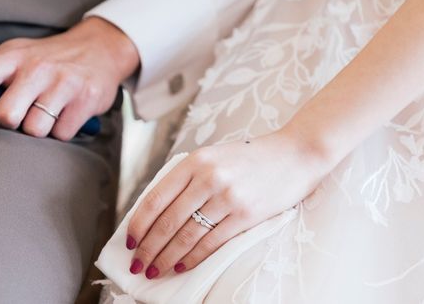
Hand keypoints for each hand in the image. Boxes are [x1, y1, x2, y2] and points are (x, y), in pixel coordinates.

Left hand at [0, 17, 139, 139]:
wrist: (102, 47)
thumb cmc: (54, 55)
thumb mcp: (21, 49)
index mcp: (17, 55)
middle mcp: (40, 68)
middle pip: (8, 115)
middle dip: (12, 123)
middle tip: (21, 116)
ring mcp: (64, 83)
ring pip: (35, 129)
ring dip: (39, 129)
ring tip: (47, 114)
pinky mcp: (86, 99)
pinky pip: (62, 134)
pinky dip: (62, 131)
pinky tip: (66, 115)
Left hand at [125, 128, 329, 278]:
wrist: (294, 154)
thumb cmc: (250, 157)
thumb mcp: (214, 155)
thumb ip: (188, 176)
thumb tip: (158, 210)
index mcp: (196, 160)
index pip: (157, 196)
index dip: (139, 222)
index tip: (129, 241)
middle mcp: (209, 176)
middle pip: (169, 220)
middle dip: (149, 246)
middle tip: (137, 264)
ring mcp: (228, 196)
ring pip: (188, 234)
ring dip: (167, 256)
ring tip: (155, 269)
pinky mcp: (246, 215)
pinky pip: (212, 241)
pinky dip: (194, 257)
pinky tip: (182, 266)